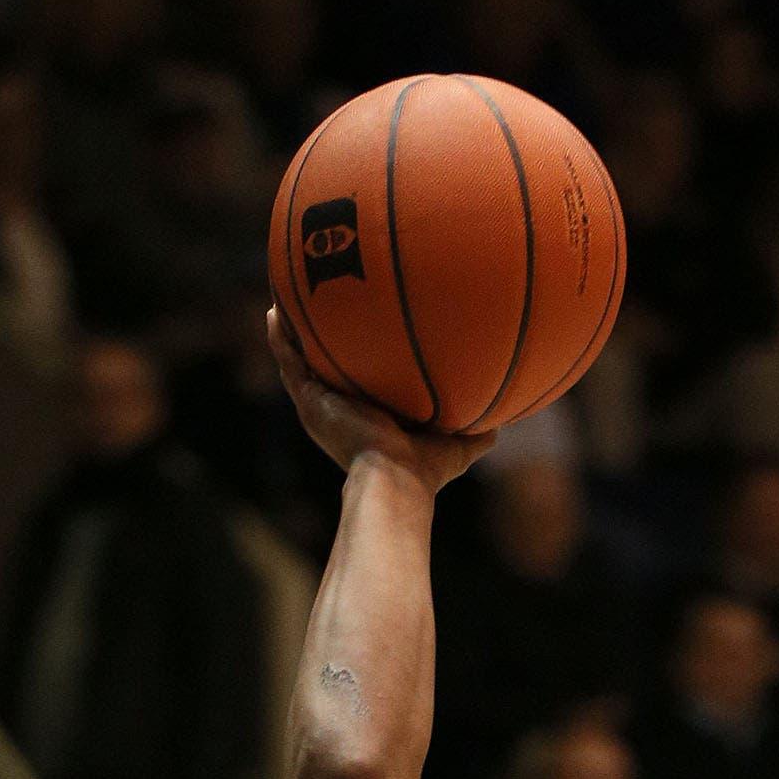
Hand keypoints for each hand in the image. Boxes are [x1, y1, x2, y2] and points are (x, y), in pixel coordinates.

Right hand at [265, 307, 494, 487]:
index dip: (360, 363)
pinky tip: (275, 309)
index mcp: (368, 421)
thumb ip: (477, 431)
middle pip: (325, 368)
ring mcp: (322, 406)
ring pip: (300, 362)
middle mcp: (340, 412)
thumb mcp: (458, 446)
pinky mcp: (310, 402)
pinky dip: (282, 338)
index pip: (360, 385)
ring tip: (285, 298)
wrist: (394, 480)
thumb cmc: (424, 472)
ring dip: (292, 332)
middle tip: (317, 308)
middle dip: (321, 341)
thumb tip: (503, 423)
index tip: (362, 337)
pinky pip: (289, 363)